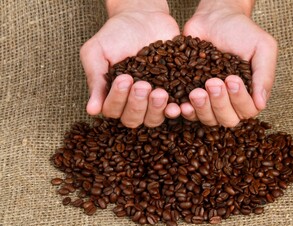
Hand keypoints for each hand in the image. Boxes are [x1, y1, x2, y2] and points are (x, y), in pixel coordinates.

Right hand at [80, 0, 180, 127]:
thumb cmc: (116, 34)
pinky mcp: (173, 94)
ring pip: (152, 120)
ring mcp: (153, 101)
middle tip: (143, 85)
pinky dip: (176, 110)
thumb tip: (91, 111)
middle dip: (137, 105)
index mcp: (112, 95)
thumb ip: (95, 79)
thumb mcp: (97, 52)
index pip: (112, 110)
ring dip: (156, 109)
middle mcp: (132, 102)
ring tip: (160, 92)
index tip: (124, 78)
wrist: (143, 16)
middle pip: (133, 119)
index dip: (117, 99)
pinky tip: (178, 105)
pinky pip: (174, 109)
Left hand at [182, 0, 277, 126]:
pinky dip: (185, 111)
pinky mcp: (190, 96)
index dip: (240, 100)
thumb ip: (264, 74)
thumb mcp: (262, 47)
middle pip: (227, 119)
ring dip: (202, 108)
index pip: (248, 110)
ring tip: (196, 91)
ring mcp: (209, 101)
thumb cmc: (241, 31)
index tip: (232, 79)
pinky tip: (181, 104)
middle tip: (212, 82)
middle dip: (220, 103)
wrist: (214, 17)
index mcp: (249, 93)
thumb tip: (261, 103)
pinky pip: (189, 112)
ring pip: (208, 119)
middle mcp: (230, 101)